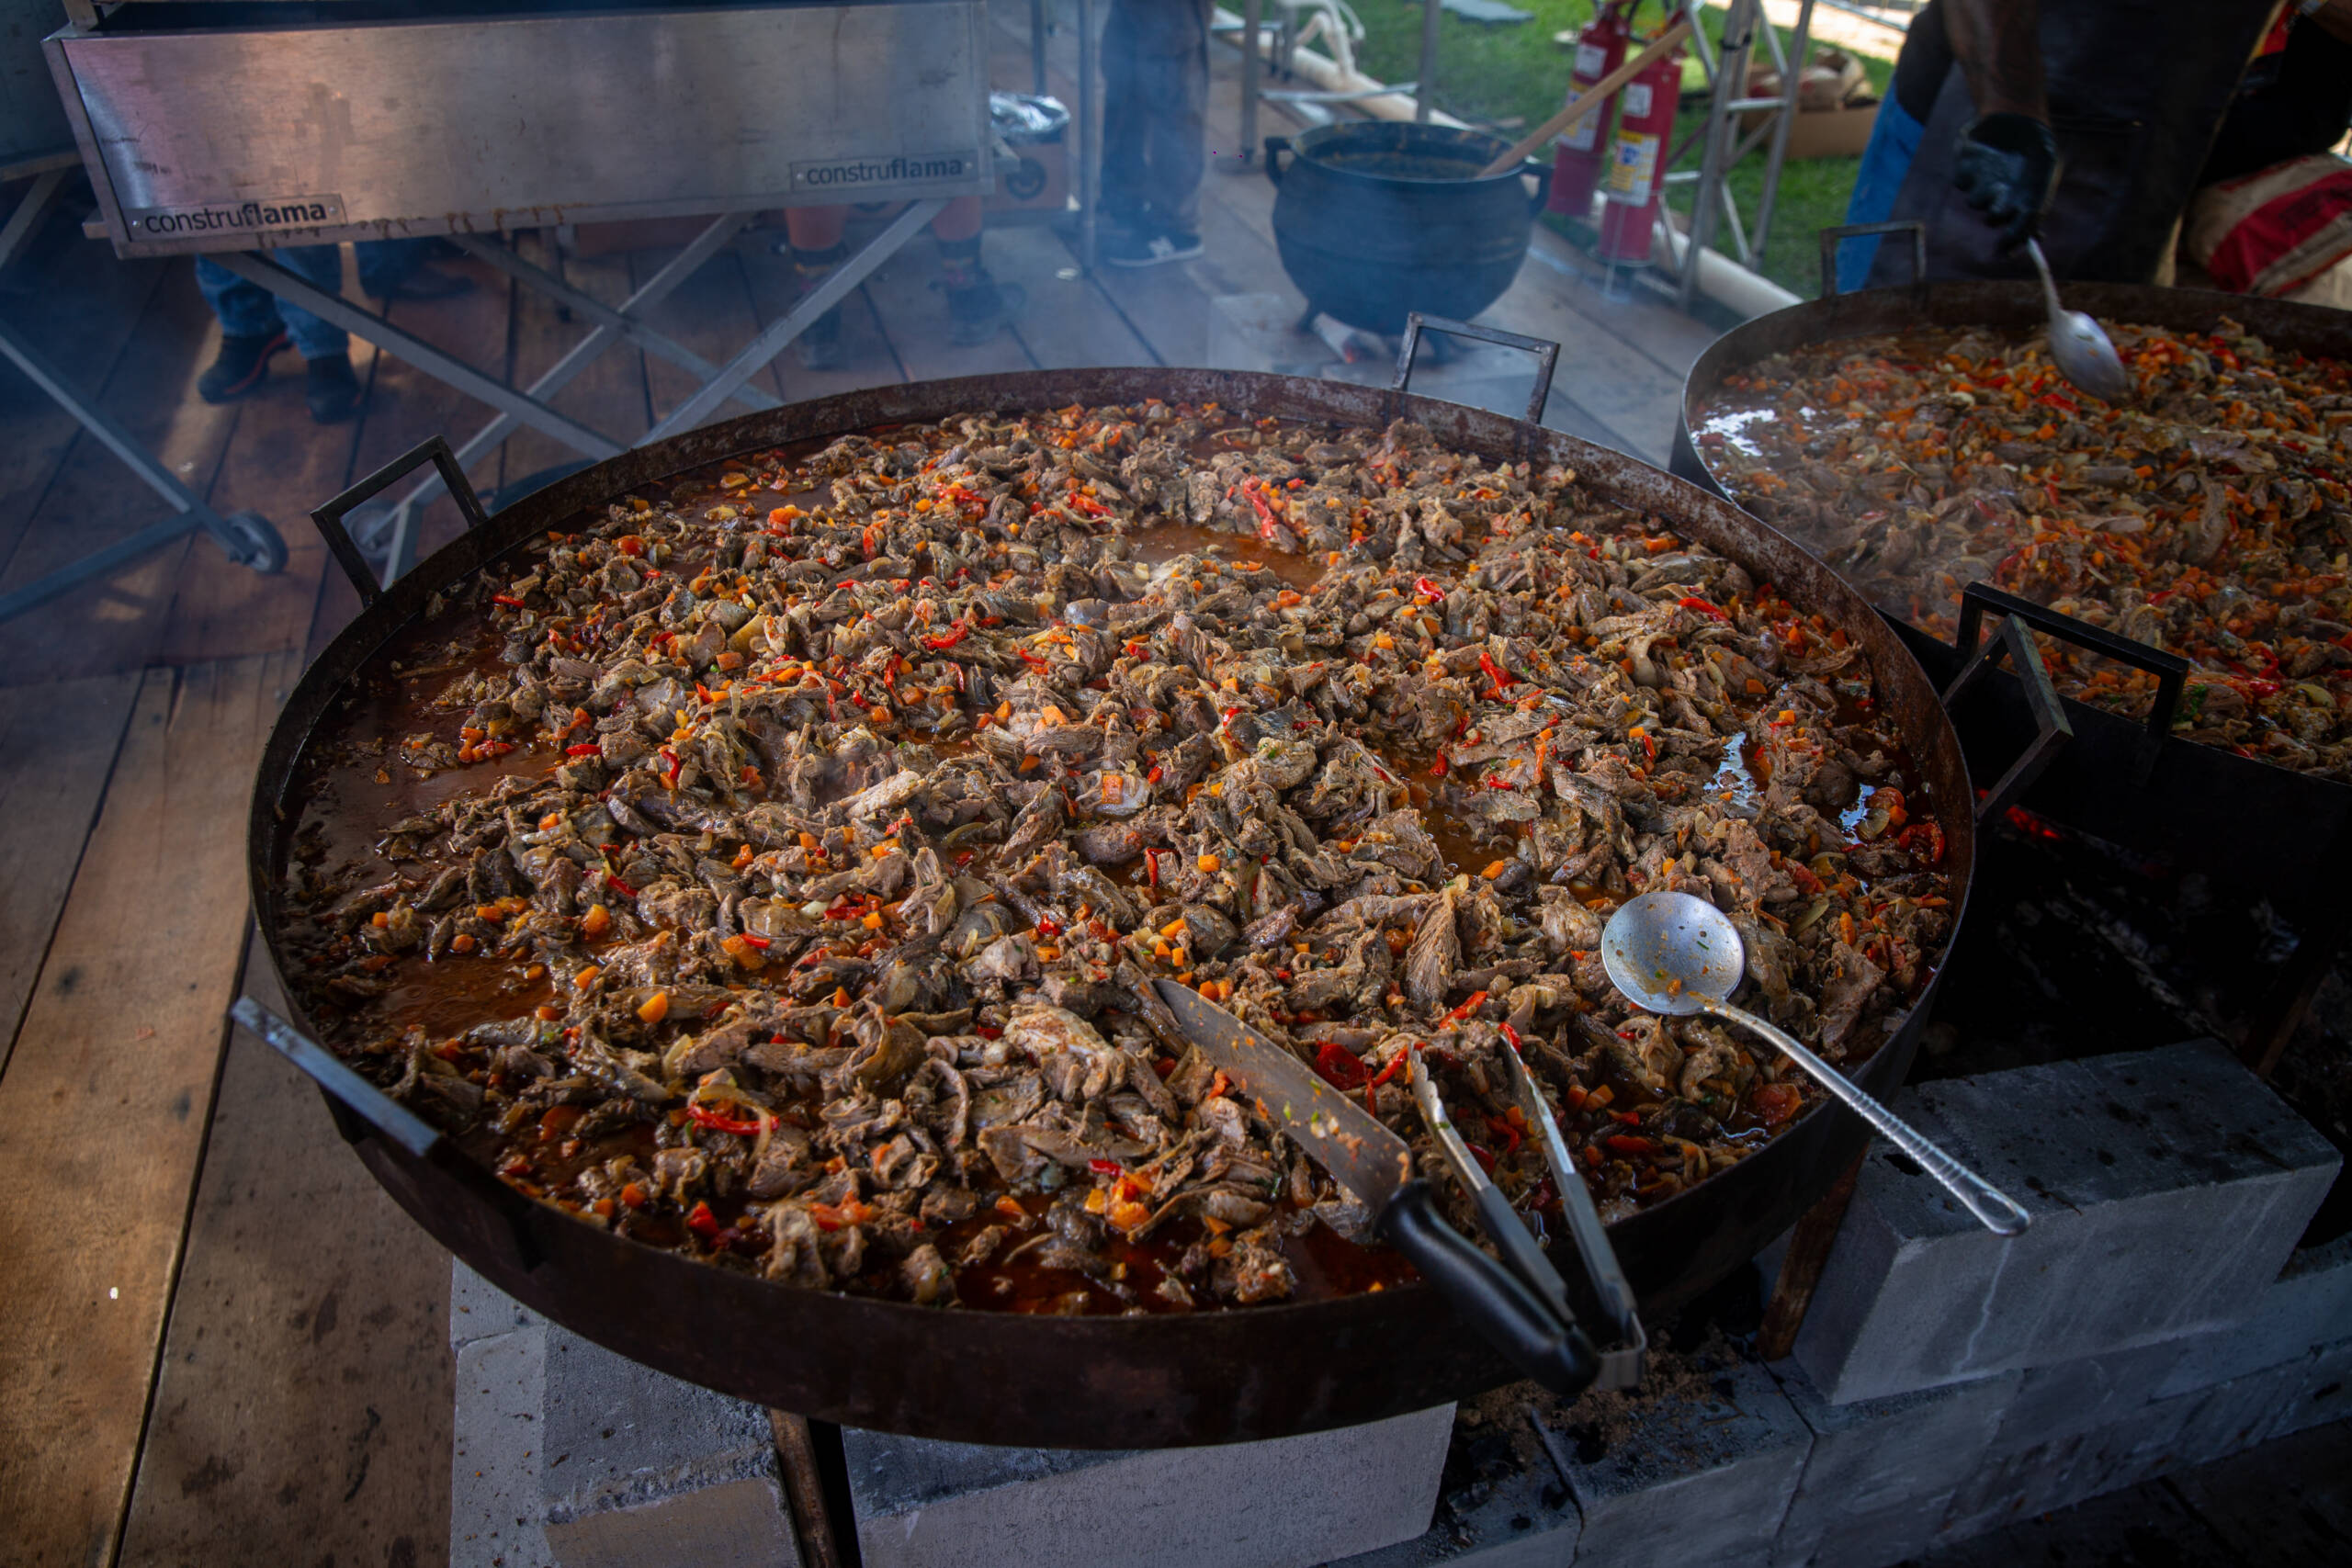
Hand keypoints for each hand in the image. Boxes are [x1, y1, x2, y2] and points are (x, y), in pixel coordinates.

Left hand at [1953, 112, 2059, 250]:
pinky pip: (1962, 182)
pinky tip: (1984, 156)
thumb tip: (2034, 238)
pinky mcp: (1965, 173)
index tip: (2006, 250)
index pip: (2016, 230)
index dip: (2011, 242)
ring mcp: (1982, 185)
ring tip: (1999, 172)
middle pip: (1993, 219)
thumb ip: (2039, 201)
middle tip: (2003, 205)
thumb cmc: (2035, 144)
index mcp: (2024, 199)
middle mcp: (2001, 197)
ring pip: (1976, 202)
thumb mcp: (2048, 168)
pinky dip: (1971, 173)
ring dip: (1986, 192)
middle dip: (1997, 215)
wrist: (2016, 116)